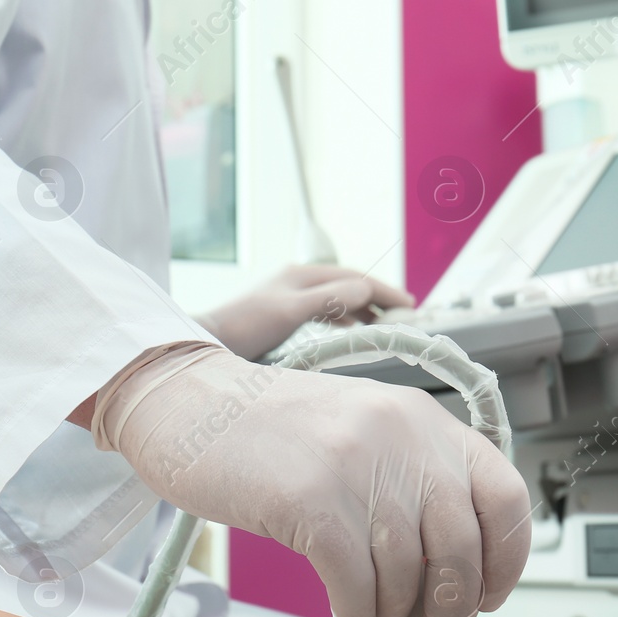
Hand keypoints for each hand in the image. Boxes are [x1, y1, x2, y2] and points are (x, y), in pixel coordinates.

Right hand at [93, 345, 531, 616]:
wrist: (190, 404)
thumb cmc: (273, 434)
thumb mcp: (361, 434)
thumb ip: (409, 485)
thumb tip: (447, 581)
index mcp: (425, 420)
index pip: (505, 496)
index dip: (506, 560)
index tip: (489, 596)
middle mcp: (403, 435)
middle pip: (460, 548)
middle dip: (456, 616)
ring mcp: (356, 464)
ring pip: (405, 573)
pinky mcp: (310, 499)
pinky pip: (354, 585)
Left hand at [197, 265, 414, 360]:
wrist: (208, 341)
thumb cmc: (245, 325)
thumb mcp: (292, 311)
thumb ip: (330, 299)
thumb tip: (365, 290)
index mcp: (303, 275)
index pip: (354, 278)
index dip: (383, 291)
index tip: (409, 304)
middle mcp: (299, 281)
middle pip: (349, 285)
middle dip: (378, 298)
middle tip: (405, 314)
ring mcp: (291, 297)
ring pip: (338, 299)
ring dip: (363, 310)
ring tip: (384, 325)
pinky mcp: (284, 314)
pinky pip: (325, 312)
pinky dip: (344, 319)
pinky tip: (350, 330)